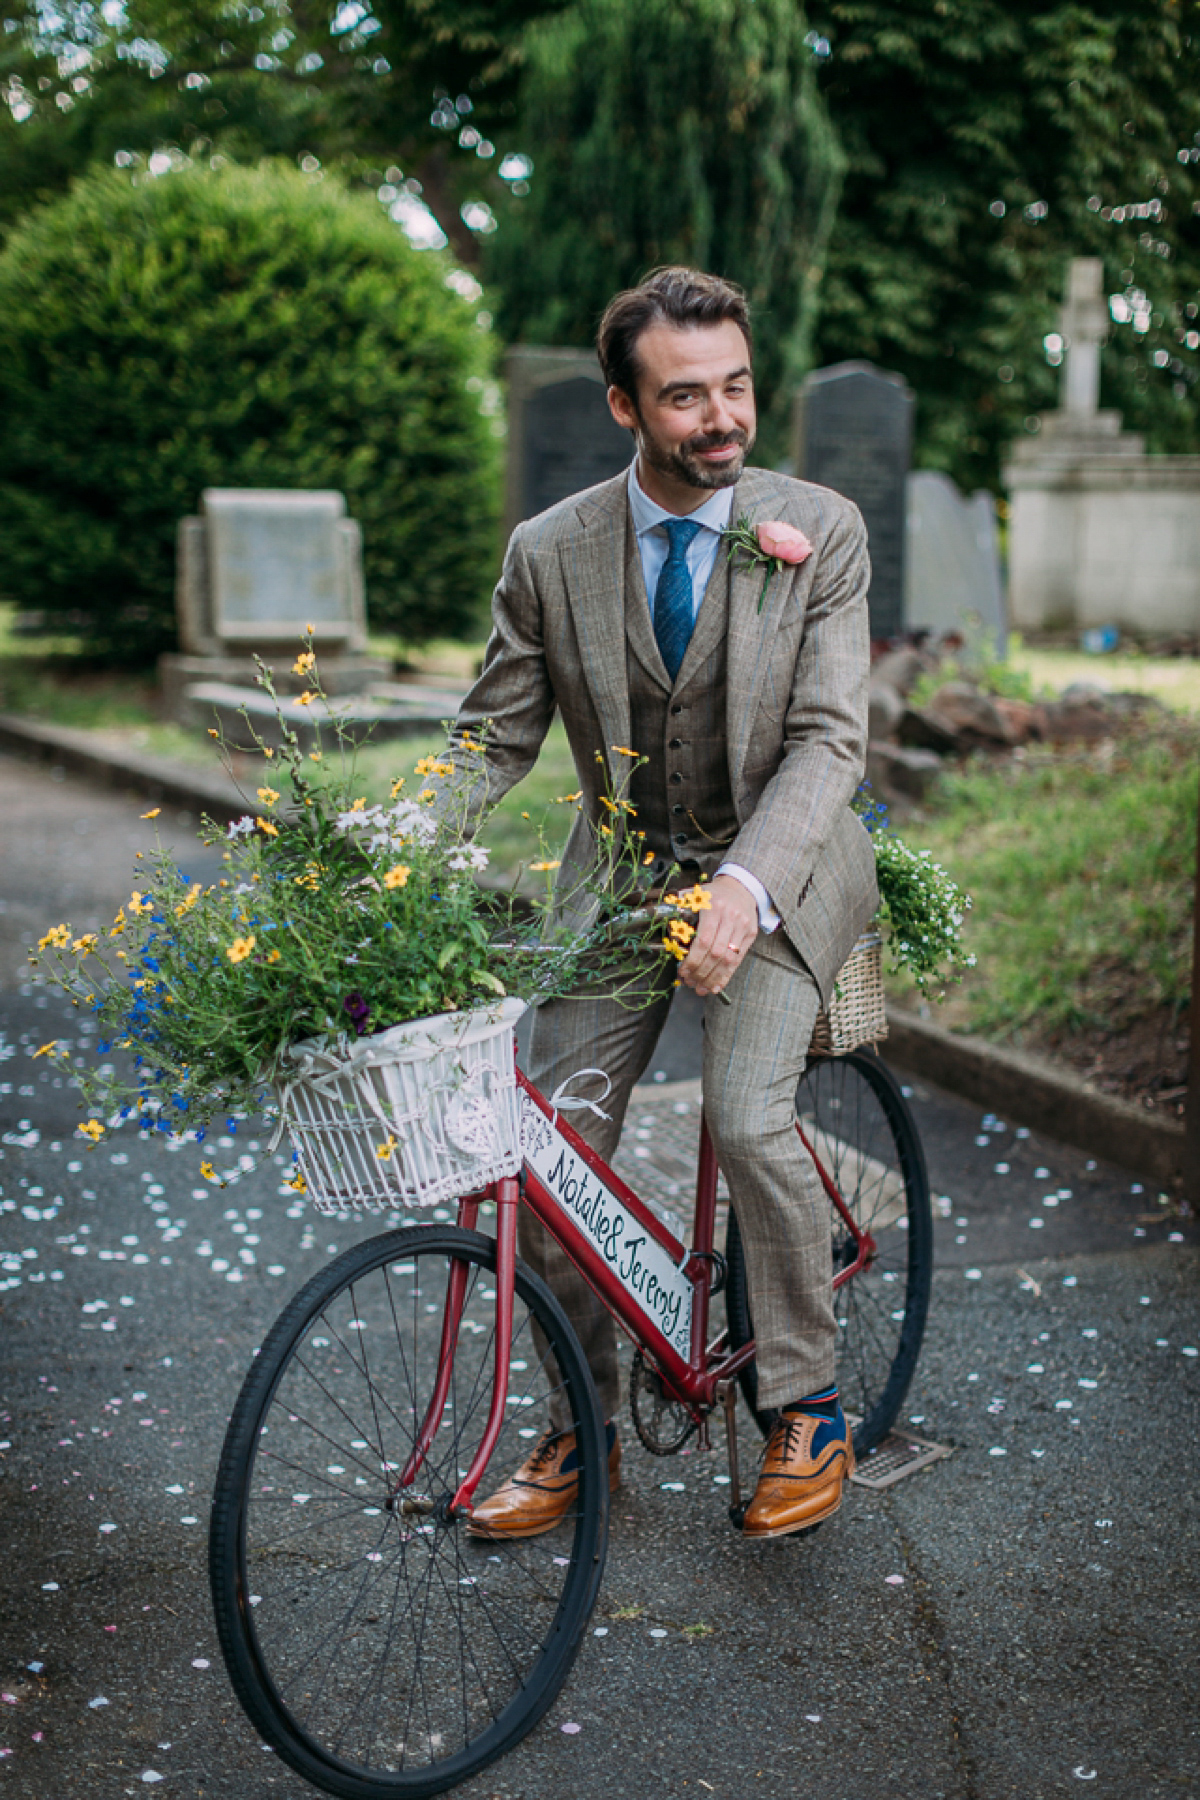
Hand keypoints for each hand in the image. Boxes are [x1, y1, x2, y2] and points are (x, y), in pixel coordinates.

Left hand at [678, 874, 758, 997]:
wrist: (740, 886)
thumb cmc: (712, 894)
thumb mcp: (694, 896)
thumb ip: (679, 910)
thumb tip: (667, 931)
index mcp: (713, 907)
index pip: (704, 940)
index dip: (693, 960)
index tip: (683, 971)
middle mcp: (730, 917)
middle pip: (716, 953)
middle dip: (701, 972)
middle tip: (690, 983)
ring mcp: (743, 926)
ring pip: (728, 959)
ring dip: (713, 978)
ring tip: (701, 989)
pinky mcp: (751, 934)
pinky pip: (738, 959)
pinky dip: (726, 975)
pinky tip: (716, 986)